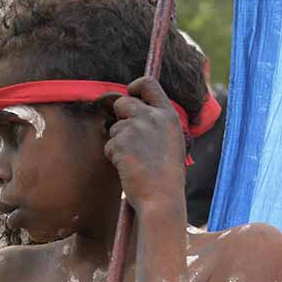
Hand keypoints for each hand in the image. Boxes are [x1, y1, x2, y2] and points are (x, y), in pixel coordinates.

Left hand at [103, 76, 185, 213]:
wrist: (161, 197)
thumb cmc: (167, 177)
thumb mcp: (171, 143)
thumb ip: (156, 125)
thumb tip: (135, 116)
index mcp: (169, 115)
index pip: (149, 84)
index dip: (135, 87)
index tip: (129, 93)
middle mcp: (152, 117)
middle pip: (123, 102)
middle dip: (118, 117)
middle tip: (125, 136)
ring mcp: (135, 128)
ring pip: (115, 128)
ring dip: (118, 143)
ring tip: (135, 162)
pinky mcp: (121, 143)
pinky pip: (109, 145)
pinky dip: (114, 157)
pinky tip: (129, 169)